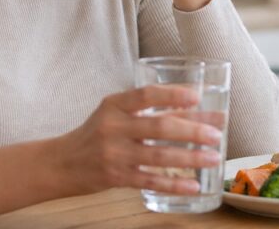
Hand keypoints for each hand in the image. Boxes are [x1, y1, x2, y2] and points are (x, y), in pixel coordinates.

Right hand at [53, 85, 222, 195]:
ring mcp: (114, 154)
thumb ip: (143, 110)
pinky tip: (194, 184)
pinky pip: (150, 181)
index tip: (197, 97)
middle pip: (159, 127)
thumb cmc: (95, 134)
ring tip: (213, 157)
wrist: (61, 163)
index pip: (146, 95)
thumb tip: (190, 108)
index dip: (173, 94)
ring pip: (159, 156)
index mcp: (114, 105)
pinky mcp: (116, 177)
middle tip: (217, 133)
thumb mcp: (112, 114)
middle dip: (192, 130)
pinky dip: (174, 184)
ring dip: (190, 157)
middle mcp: (113, 127)